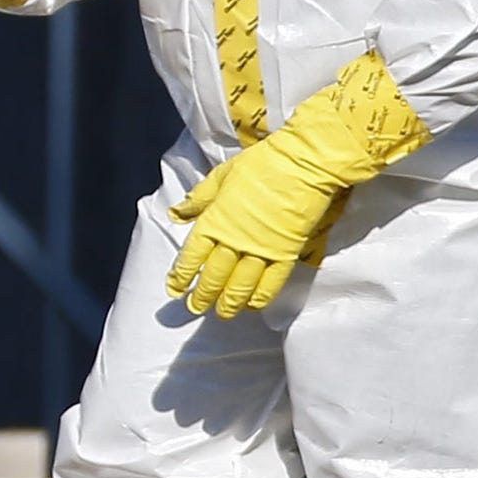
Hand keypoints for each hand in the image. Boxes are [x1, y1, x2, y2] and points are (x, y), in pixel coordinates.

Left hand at [163, 54, 433, 318]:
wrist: (304, 164)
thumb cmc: (261, 164)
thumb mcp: (221, 176)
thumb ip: (199, 199)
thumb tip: (176, 214)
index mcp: (216, 220)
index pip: (193, 255)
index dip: (182, 275)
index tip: (174, 289)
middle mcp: (236, 240)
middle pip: (215, 275)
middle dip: (203, 294)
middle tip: (194, 308)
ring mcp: (262, 249)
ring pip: (241, 284)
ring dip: (229, 302)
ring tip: (221, 314)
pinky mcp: (287, 252)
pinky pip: (272, 282)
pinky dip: (261, 296)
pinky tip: (252, 306)